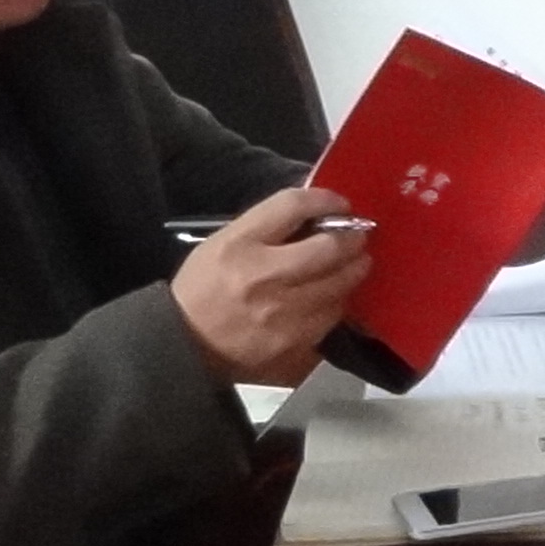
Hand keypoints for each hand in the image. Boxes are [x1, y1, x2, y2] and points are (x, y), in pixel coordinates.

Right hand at [172, 189, 375, 383]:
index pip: (292, 207)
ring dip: (353, 272)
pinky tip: (334, 297)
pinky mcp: (294, 345)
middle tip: (358, 237)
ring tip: (355, 264)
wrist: (185, 345)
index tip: (341, 204)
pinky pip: (332, 318)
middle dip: (353, 239)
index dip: (325, 200)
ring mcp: (283, 315)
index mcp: (240, 246)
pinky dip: (338, 303)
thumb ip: (266, 228)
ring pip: (339, 286)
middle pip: (329, 248)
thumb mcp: (222, 244)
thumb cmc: (204, 288)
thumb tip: (315, 217)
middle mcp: (264, 278)